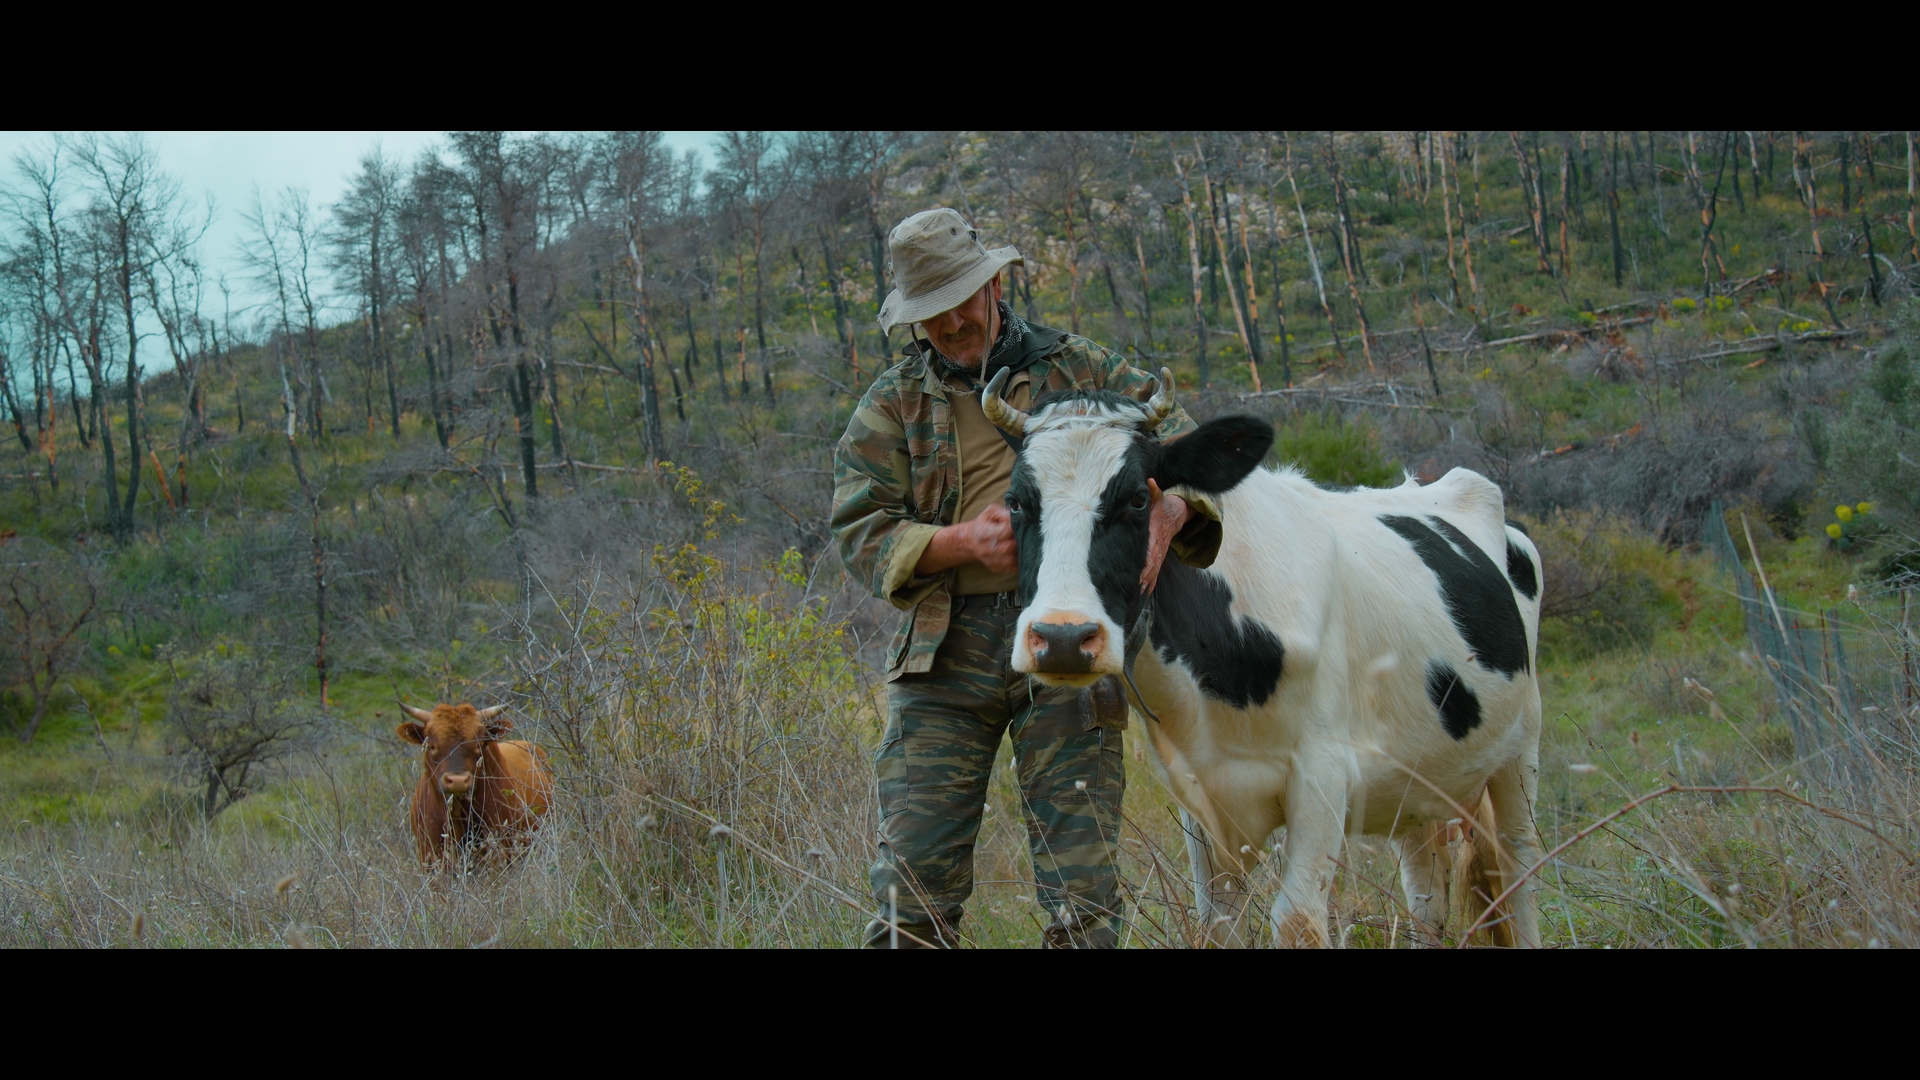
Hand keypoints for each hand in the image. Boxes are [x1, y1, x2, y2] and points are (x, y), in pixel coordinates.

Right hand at [964, 503, 1019, 574]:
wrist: (970, 542)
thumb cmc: (983, 525)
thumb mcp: (990, 512)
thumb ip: (1003, 512)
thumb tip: (1017, 515)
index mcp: (985, 533)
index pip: (1006, 531)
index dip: (1016, 527)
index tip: (1020, 524)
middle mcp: (987, 549)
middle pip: (1011, 546)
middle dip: (1021, 540)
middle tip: (1025, 535)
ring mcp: (992, 561)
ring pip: (1014, 559)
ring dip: (1022, 552)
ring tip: (1024, 544)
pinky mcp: (997, 569)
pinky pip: (1013, 568)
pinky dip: (1020, 562)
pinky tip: (1021, 554)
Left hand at [1140, 480, 1189, 594]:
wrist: (1175, 515)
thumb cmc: (1162, 506)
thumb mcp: (1158, 497)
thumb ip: (1153, 491)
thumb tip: (1149, 482)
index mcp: (1156, 536)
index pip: (1150, 552)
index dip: (1146, 563)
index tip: (1139, 573)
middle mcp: (1158, 548)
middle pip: (1150, 567)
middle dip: (1142, 579)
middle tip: (1132, 590)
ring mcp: (1159, 555)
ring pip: (1152, 573)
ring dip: (1144, 585)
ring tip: (1134, 596)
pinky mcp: (1157, 558)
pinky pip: (1154, 574)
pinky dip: (1148, 585)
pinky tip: (1141, 595)